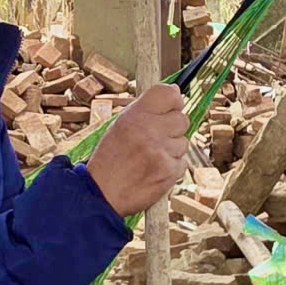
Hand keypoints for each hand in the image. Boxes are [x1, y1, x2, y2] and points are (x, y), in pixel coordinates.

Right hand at [85, 83, 189, 215]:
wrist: (102, 193)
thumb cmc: (111, 158)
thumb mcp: (121, 125)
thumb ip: (146, 109)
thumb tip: (175, 91)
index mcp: (135, 115)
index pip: (169, 93)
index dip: (174, 99)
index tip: (172, 105)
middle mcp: (149, 130)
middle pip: (182, 119)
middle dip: (173, 128)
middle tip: (156, 138)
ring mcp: (161, 152)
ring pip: (183, 142)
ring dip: (172, 149)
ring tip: (150, 157)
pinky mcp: (169, 171)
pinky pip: (182, 162)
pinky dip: (171, 166)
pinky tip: (154, 170)